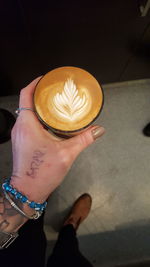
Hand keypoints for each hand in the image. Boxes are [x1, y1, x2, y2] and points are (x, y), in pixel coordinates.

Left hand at [10, 77, 104, 202]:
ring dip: (39, 105)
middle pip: (27, 102)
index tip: (46, 78)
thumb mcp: (67, 153)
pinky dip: (38, 117)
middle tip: (56, 90)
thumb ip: (84, 139)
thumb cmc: (42, 172)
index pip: (25, 95)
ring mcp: (19, 134)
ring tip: (56, 102)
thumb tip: (98, 129)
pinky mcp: (22, 141)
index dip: (35, 83)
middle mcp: (20, 127)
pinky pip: (28, 122)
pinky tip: (51, 120)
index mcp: (27, 124)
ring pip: (27, 112)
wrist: (28, 191)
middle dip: (41, 93)